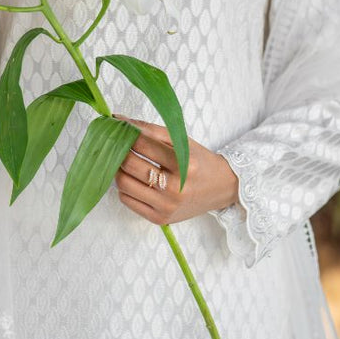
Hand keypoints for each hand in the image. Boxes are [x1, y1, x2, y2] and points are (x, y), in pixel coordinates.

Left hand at [112, 115, 240, 224]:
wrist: (221, 188)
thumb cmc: (199, 161)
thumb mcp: (181, 140)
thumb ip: (150, 130)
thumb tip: (118, 120)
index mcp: (184, 164)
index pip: (142, 144)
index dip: (125, 133)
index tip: (119, 127)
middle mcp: (175, 188)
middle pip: (129, 164)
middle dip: (119, 151)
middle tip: (119, 144)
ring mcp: (166, 206)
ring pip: (123, 184)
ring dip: (119, 170)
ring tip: (127, 162)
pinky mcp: (160, 219)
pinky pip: (127, 200)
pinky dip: (125, 187)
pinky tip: (135, 180)